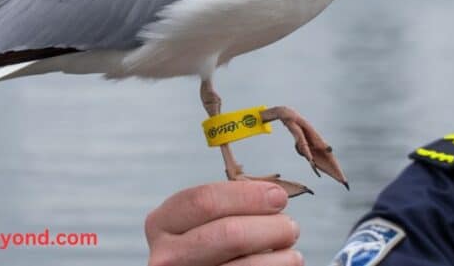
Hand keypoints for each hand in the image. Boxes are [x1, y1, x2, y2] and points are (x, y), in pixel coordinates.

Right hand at [145, 181, 302, 265]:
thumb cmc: (205, 246)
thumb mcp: (200, 221)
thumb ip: (227, 205)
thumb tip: (273, 195)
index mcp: (162, 222)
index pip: (205, 200)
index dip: (248, 196)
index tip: (278, 196)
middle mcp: (166, 255)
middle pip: (229, 233)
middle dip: (270, 227)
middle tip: (290, 227)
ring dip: (281, 256)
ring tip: (291, 252)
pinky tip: (283, 264)